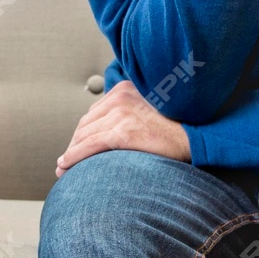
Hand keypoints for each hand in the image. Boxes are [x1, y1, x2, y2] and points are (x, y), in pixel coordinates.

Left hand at [54, 81, 190, 176]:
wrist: (195, 135)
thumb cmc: (176, 127)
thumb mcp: (149, 109)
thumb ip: (130, 112)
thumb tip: (109, 129)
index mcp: (124, 89)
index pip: (94, 112)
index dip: (82, 132)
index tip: (75, 146)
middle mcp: (120, 97)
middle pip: (86, 123)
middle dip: (74, 143)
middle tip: (65, 161)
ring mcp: (120, 114)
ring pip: (84, 135)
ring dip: (70, 152)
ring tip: (63, 168)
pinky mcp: (122, 132)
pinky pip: (90, 146)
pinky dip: (74, 157)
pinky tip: (66, 166)